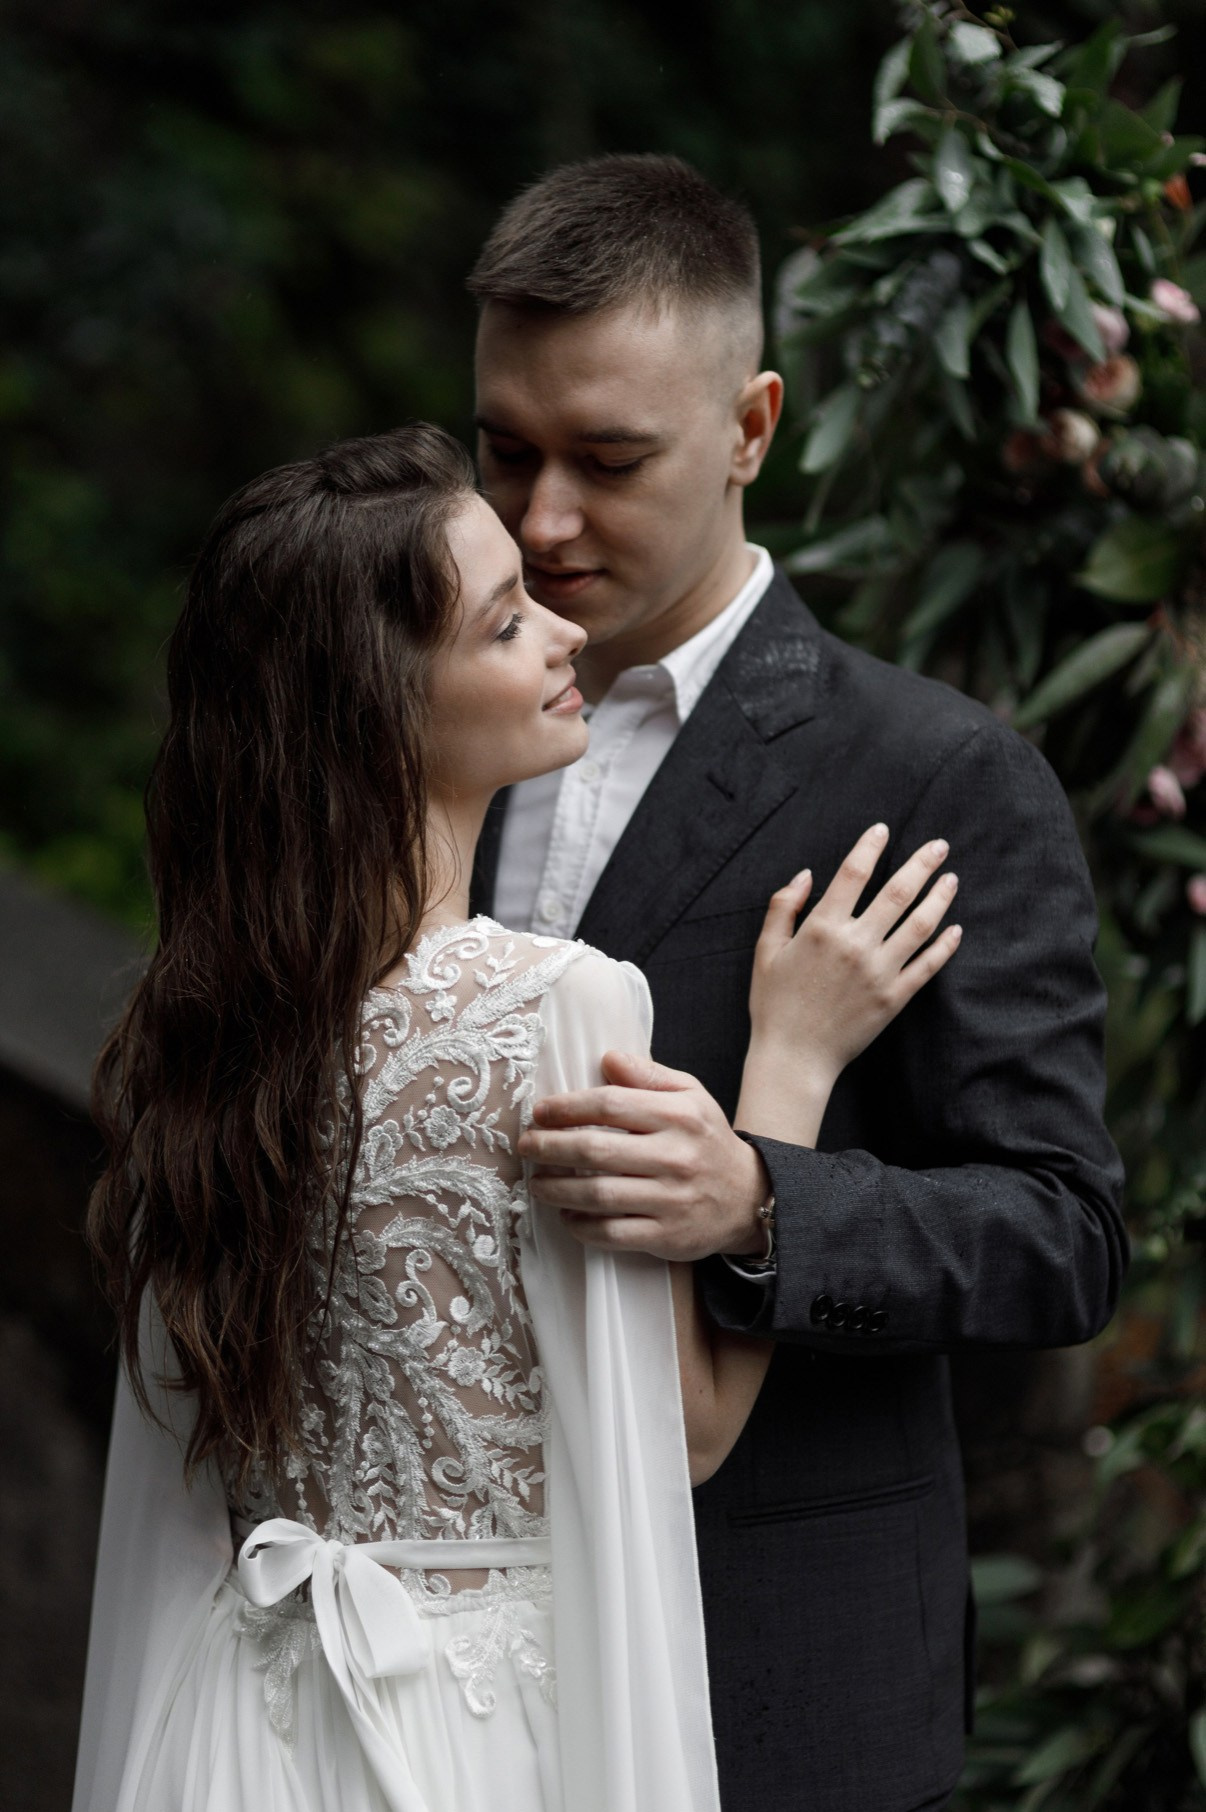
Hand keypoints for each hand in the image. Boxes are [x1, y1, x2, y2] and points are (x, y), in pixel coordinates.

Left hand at [517, 1050, 770, 1259]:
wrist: (747, 1198)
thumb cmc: (706, 1140)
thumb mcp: (691, 1095)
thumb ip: (649, 1075)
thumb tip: (608, 1058)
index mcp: (679, 1115)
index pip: (609, 1105)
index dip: (566, 1107)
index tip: (539, 1112)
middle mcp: (676, 1156)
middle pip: (596, 1150)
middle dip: (550, 1148)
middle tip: (525, 1146)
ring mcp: (671, 1199)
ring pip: (598, 1194)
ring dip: (557, 1189)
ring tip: (536, 1182)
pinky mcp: (667, 1236)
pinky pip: (612, 1233)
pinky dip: (581, 1226)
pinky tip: (566, 1216)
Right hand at [747, 822, 961, 1093]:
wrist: (794, 1057)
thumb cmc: (774, 1004)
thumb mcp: (766, 951)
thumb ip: (783, 907)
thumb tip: (806, 874)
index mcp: (822, 928)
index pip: (853, 873)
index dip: (870, 847)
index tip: (883, 830)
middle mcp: (855, 945)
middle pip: (898, 892)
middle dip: (922, 864)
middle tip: (940, 845)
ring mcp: (879, 972)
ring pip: (920, 925)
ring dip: (939, 898)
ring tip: (952, 879)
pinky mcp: (894, 998)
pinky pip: (927, 966)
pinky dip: (945, 946)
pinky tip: (955, 929)